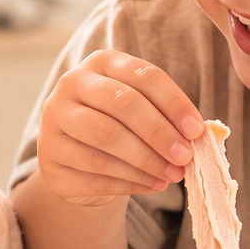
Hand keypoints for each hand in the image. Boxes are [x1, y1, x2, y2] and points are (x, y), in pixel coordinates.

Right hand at [37, 50, 203, 205]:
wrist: (77, 157)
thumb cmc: (120, 126)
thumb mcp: (141, 109)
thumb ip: (166, 116)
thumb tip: (200, 135)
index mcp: (100, 63)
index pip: (142, 75)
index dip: (173, 103)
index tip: (197, 131)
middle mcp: (71, 85)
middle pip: (121, 104)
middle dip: (158, 132)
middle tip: (184, 156)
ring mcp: (54, 121)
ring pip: (105, 139)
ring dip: (146, 161)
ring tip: (172, 175)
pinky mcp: (49, 157)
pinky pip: (94, 172)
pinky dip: (129, 182)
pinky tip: (152, 185)